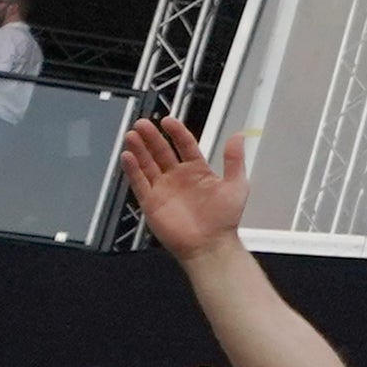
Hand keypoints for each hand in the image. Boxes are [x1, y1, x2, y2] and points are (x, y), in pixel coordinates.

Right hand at [120, 117, 251, 260]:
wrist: (211, 245)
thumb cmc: (225, 219)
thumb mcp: (236, 185)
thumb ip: (234, 160)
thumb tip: (239, 136)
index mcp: (198, 170)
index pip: (184, 145)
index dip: (176, 132)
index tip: (167, 121)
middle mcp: (178, 177)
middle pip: (161, 152)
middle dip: (152, 137)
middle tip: (142, 124)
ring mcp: (163, 189)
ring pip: (147, 164)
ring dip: (139, 149)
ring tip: (131, 135)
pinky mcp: (152, 202)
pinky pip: (139, 183)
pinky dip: (132, 170)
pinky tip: (128, 156)